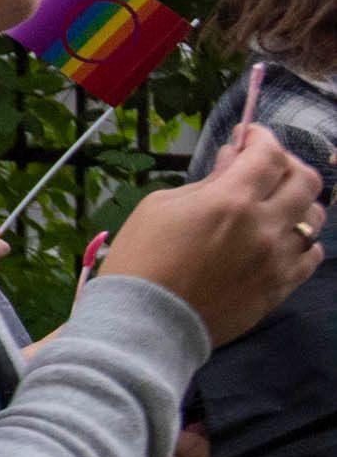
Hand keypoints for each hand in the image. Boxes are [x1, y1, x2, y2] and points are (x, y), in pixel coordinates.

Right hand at [101, 123, 323, 344]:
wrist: (146, 321)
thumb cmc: (141, 259)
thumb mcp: (160, 208)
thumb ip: (206, 183)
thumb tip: (233, 163)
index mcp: (230, 201)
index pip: (268, 154)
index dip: (261, 136)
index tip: (249, 135)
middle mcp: (264, 227)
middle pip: (306, 181)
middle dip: (286, 164)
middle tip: (264, 167)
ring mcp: (277, 259)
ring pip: (314, 217)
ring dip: (296, 203)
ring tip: (273, 205)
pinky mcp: (280, 287)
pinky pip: (311, 255)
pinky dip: (300, 240)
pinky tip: (279, 240)